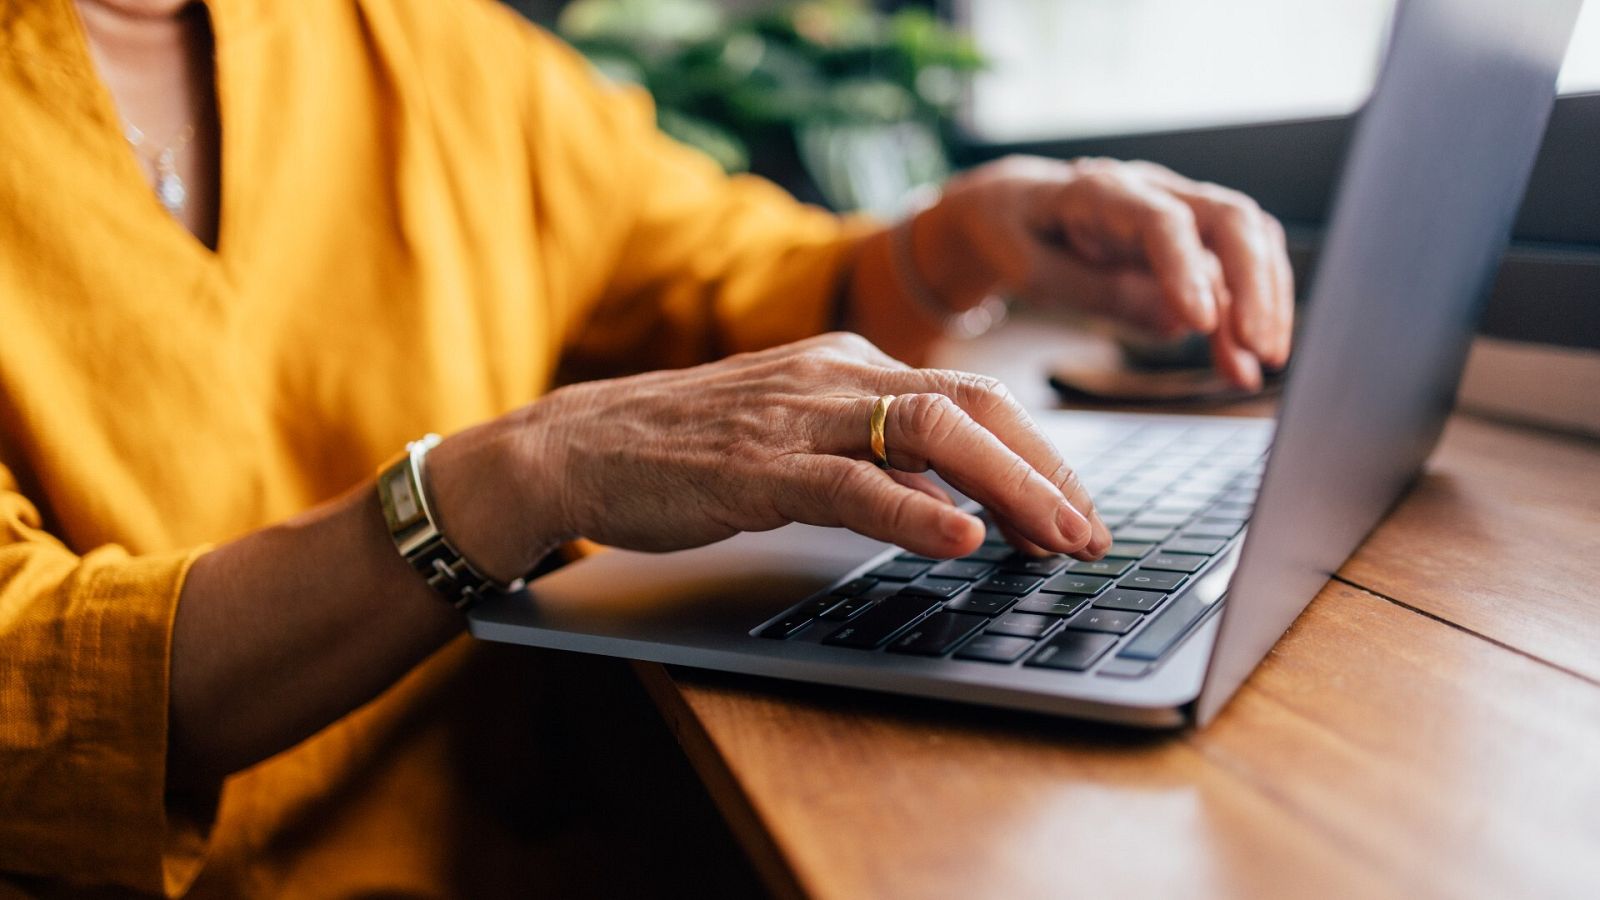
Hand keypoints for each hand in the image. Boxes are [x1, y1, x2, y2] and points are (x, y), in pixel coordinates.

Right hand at [428, 333, 1111, 580]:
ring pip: (931, 435)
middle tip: (1093, 533)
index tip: (1080, 507)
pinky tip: (960, 539)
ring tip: (1059, 539)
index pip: (973, 396)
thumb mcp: (796, 437)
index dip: (1040, 452)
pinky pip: (851, 484)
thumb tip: (955, 501)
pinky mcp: (758, 467)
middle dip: (1047, 470)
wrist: (581, 445)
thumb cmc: (689, 447)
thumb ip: (872, 458)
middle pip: (974, 404)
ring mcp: (797, 416)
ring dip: (1009, 488)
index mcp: (849, 364)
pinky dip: (914, 512)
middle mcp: (834, 376)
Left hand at [920, 156, 1294, 388]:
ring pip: (1248, 241)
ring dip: (1263, 303)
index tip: (1204, 324)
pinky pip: (1237, 269)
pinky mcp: (1192, 240)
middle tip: (1258, 350)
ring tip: (1258, 367)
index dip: (1187, 270)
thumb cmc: (1017, 237)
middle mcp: (1153, 190)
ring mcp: (1180, 210)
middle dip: (1253, 286)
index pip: (1162, 220)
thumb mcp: (1033, 272)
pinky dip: (1248, 315)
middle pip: (1229, 219)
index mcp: (1101, 191)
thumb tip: (1178, 322)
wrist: (1013, 211)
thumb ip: (1097, 292)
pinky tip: (1243, 364)